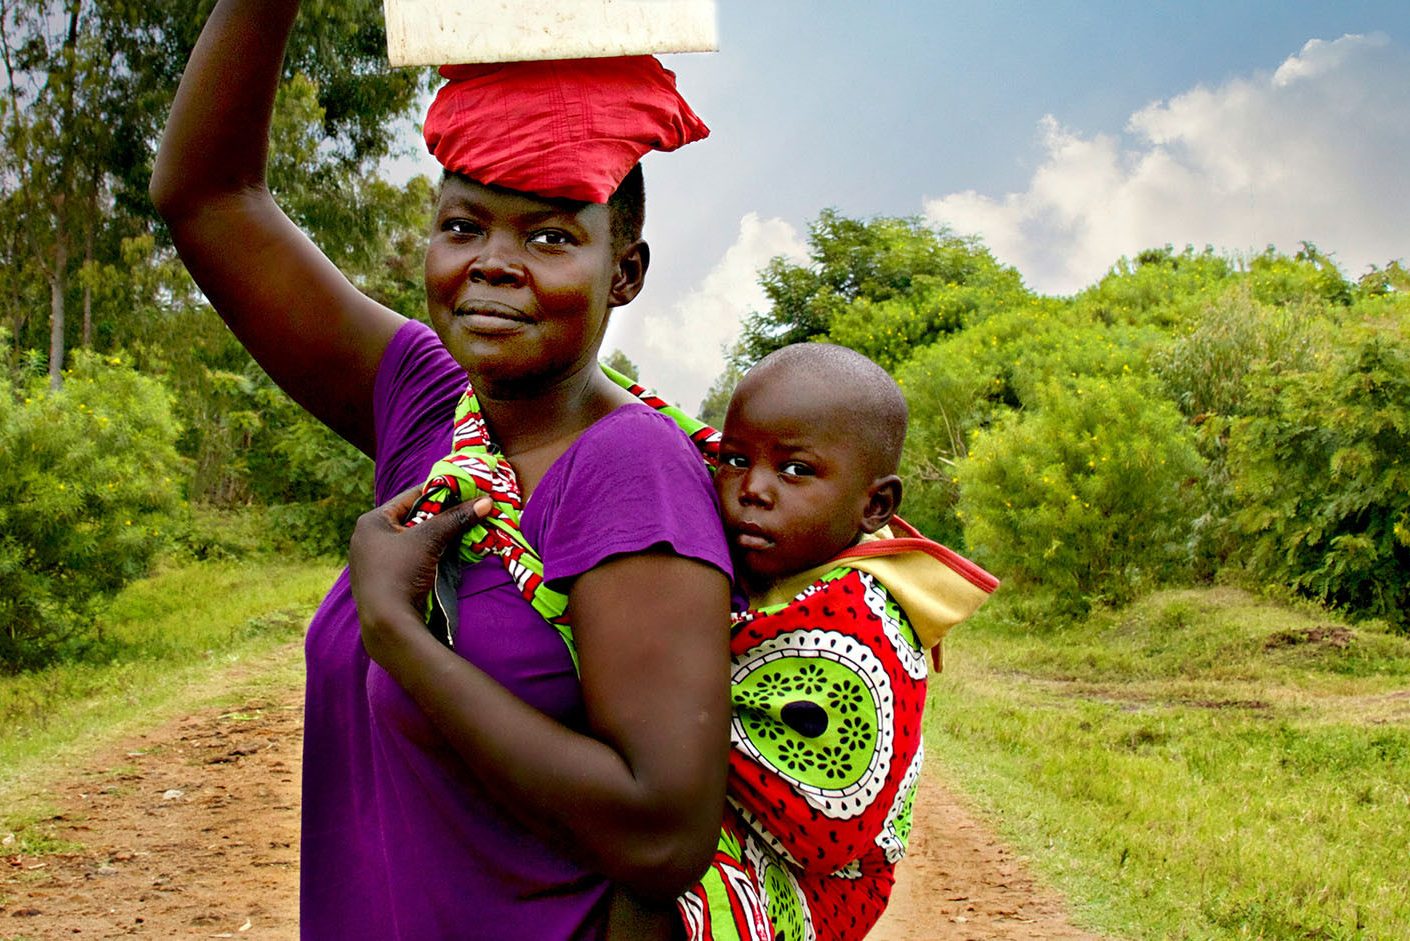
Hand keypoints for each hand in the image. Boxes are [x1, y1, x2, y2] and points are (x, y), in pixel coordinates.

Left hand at [348, 485, 491, 657]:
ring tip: (462, 530)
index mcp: (371, 522)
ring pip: (413, 539)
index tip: (464, 489)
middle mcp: (367, 538)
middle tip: (467, 510)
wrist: (387, 624)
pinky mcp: (383, 580)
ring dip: (437, 536)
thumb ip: (455, 519)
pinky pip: (410, 557)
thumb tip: (486, 502)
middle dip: (441, 516)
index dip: (439, 491)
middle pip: (412, 518)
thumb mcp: (429, 540)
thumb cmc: (400, 573)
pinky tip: (447, 554)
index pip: (410, 497)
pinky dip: (429, 553)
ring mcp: (373, 561)